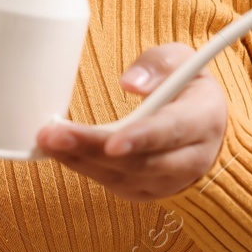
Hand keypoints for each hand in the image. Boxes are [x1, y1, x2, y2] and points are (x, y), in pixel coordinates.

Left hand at [35, 44, 227, 201]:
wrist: (203, 126)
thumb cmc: (187, 85)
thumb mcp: (182, 60)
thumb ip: (158, 64)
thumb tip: (128, 82)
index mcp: (203, 119)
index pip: (171, 132)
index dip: (141, 138)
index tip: (111, 142)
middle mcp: (191, 157)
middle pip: (139, 161)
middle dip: (93, 149)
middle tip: (54, 135)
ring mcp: (168, 181)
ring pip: (121, 176)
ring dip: (80, 160)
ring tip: (47, 140)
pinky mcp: (146, 191)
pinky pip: (112, 183)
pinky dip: (83, 167)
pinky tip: (60, 151)